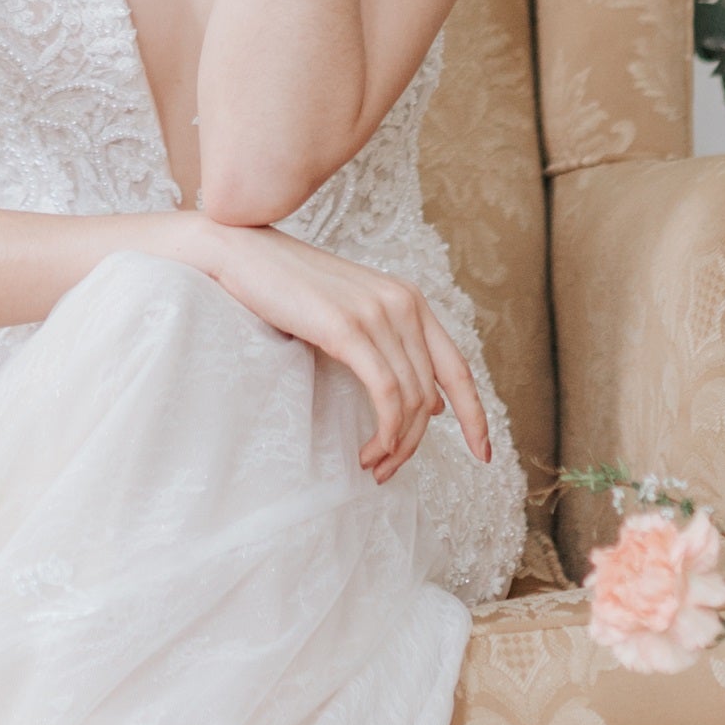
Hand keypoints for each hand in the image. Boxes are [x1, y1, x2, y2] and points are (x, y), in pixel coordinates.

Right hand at [178, 216, 491, 482]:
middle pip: (431, 395)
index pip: (458, 368)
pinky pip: (387, 394)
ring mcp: (378, 314)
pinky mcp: (349, 328)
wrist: (241, 252)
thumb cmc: (288, 290)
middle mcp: (404, 304)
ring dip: (396, 446)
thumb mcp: (351, 317)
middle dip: (414, 444)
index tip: (483, 454)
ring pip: (411, 401)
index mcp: (410, 300)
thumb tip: (430, 403)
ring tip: (372, 465)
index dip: (475, 415)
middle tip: (385, 471)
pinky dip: (386, 432)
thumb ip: (391, 350)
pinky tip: (368, 451)